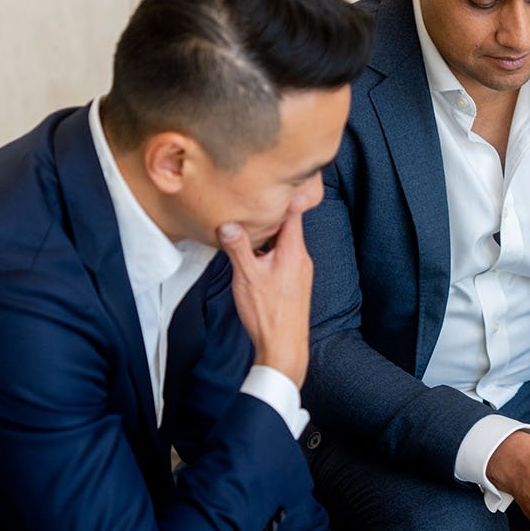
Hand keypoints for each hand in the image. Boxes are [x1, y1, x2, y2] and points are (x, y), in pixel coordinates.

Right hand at [217, 197, 315, 387]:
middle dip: (268, 215)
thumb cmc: (268, 314)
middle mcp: (301, 257)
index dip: (283, 195)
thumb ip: (238, 247)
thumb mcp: (247, 276)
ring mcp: (299, 271)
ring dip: (267, 236)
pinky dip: (269, 251)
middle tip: (249, 203)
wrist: (284, 348)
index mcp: (294, 250)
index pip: (294, 212)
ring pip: (283, 243)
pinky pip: (283, 257)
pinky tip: (253, 257)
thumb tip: (228, 223)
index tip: (270, 182)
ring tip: (247, 228)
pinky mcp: (295, 283)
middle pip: (287, 226)